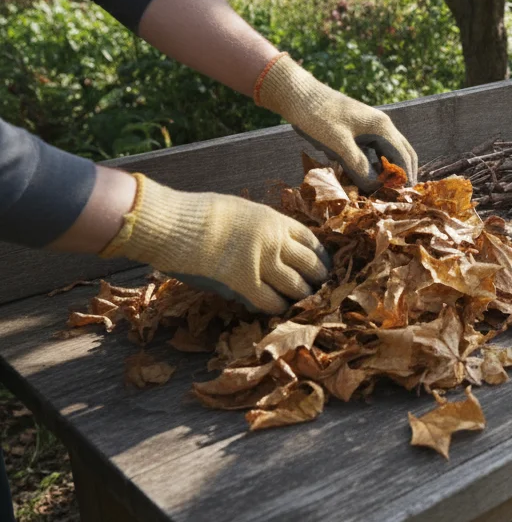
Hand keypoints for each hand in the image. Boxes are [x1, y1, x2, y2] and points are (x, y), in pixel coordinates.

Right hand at [100, 174, 329, 313]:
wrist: (177, 224)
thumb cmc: (201, 214)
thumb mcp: (242, 212)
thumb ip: (260, 227)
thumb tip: (272, 240)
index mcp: (275, 221)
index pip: (311, 241)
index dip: (321, 256)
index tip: (325, 266)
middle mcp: (275, 242)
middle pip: (310, 265)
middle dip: (318, 279)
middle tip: (320, 289)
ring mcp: (262, 263)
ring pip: (297, 286)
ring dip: (302, 296)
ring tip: (305, 302)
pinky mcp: (245, 283)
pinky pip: (271, 302)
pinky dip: (278, 307)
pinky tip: (279, 310)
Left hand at [255, 54, 417, 191]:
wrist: (298, 95)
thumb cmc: (317, 117)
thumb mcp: (338, 144)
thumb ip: (358, 165)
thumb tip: (376, 187)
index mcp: (381, 127)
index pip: (403, 156)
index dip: (405, 177)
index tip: (402, 197)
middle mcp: (381, 125)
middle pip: (403, 152)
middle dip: (403, 173)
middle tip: (400, 195)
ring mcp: (370, 127)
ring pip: (389, 151)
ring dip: (390, 169)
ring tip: (384, 189)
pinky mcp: (359, 130)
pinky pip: (375, 150)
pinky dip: (376, 164)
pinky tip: (368, 176)